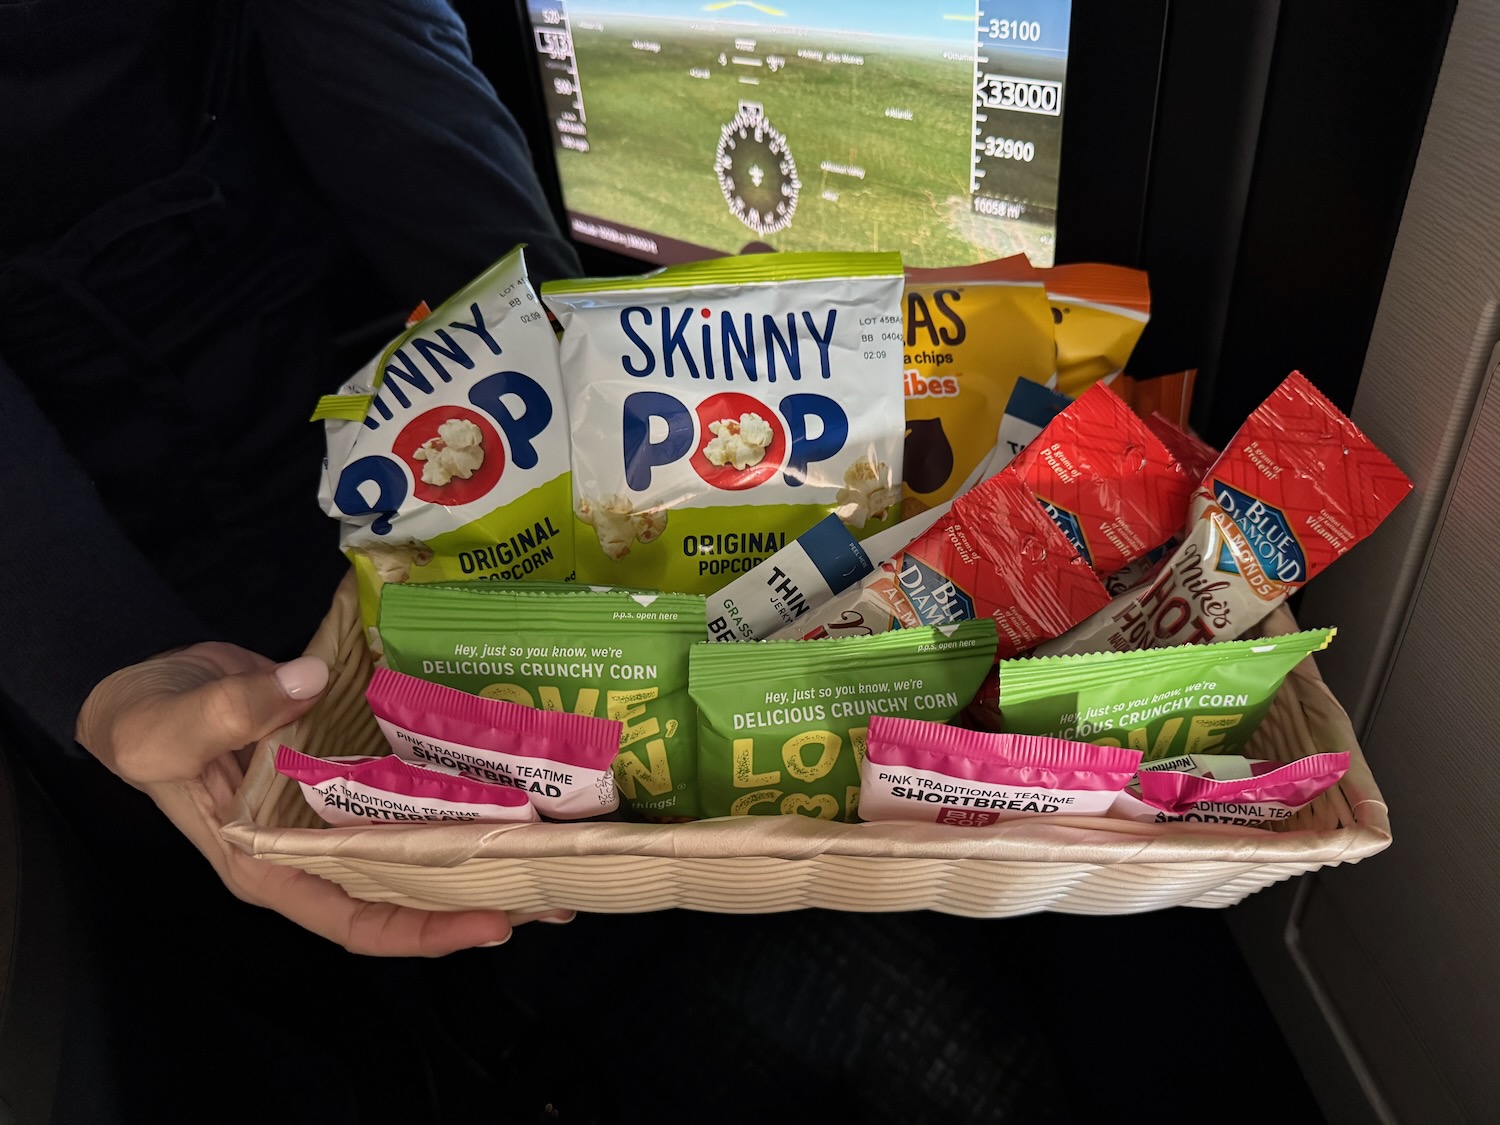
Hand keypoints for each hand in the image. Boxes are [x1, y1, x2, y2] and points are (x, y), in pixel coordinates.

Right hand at [76, 642, 568, 954]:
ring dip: (480, 847)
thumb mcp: (171, 728)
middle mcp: (314, 851)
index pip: (356, 921)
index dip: (424, 932)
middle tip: (557, 890)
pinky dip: (453, 791)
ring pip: (417, 845)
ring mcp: (337, 813)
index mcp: (271, 866)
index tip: (493, 924)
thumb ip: (232, 710)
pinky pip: (409, 793)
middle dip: (477, 895)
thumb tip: (303, 682)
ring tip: (555, 845)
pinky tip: (509, 779)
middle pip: (405, 893)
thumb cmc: (148, 724)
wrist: (154, 686)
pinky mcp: (351, 772)